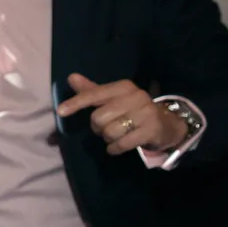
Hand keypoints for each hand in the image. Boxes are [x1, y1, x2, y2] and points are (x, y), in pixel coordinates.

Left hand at [57, 74, 186, 154]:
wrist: (167, 124)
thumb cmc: (133, 110)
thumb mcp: (113, 99)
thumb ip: (92, 90)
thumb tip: (71, 77)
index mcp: (123, 87)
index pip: (94, 94)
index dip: (76, 103)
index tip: (60, 111)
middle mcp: (135, 96)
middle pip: (98, 118)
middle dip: (98, 128)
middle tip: (107, 128)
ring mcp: (145, 113)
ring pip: (109, 132)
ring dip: (108, 139)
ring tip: (116, 135)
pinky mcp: (151, 130)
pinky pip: (122, 143)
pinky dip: (114, 148)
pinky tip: (117, 147)